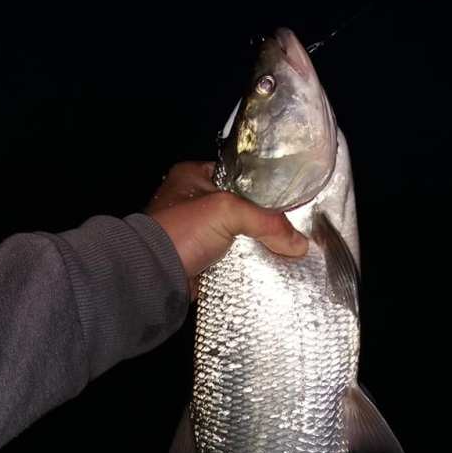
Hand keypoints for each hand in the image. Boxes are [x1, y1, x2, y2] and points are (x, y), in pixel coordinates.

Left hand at [145, 162, 307, 298]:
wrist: (151, 276)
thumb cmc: (181, 231)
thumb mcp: (227, 212)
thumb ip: (267, 222)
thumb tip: (300, 244)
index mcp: (194, 176)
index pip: (241, 176)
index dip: (266, 188)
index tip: (291, 201)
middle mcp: (194, 202)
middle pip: (243, 209)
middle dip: (265, 222)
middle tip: (291, 231)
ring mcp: (196, 234)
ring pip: (239, 237)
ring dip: (257, 246)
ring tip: (286, 251)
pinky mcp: (200, 261)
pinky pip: (231, 261)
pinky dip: (246, 266)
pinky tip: (268, 269)